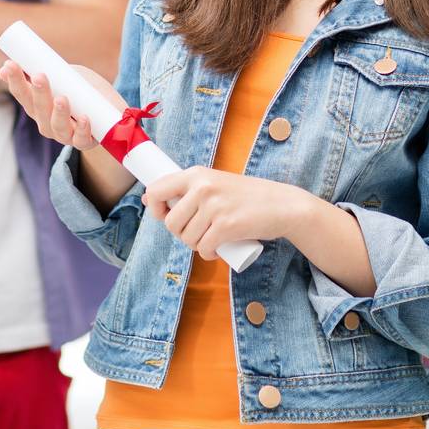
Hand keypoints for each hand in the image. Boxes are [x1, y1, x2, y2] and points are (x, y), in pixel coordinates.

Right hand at [0, 60, 123, 150]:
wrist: (112, 112)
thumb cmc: (85, 91)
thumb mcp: (68, 76)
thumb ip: (52, 69)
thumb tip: (25, 56)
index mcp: (37, 106)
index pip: (22, 93)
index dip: (14, 80)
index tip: (9, 65)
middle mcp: (46, 123)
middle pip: (37, 109)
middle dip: (37, 92)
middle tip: (39, 76)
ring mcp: (64, 135)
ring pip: (57, 126)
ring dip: (59, 112)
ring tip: (62, 99)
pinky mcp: (85, 141)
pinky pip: (81, 139)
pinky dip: (82, 129)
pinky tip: (85, 118)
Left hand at [144, 167, 309, 260]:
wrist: (283, 205)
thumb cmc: (247, 196)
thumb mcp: (214, 182)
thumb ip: (187, 188)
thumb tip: (146, 197)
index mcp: (196, 174)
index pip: (155, 190)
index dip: (155, 209)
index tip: (167, 216)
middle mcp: (202, 187)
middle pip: (171, 223)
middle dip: (181, 234)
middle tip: (199, 231)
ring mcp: (214, 207)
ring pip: (187, 239)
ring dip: (197, 245)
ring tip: (213, 237)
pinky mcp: (226, 226)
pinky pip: (204, 249)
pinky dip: (209, 254)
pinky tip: (219, 249)